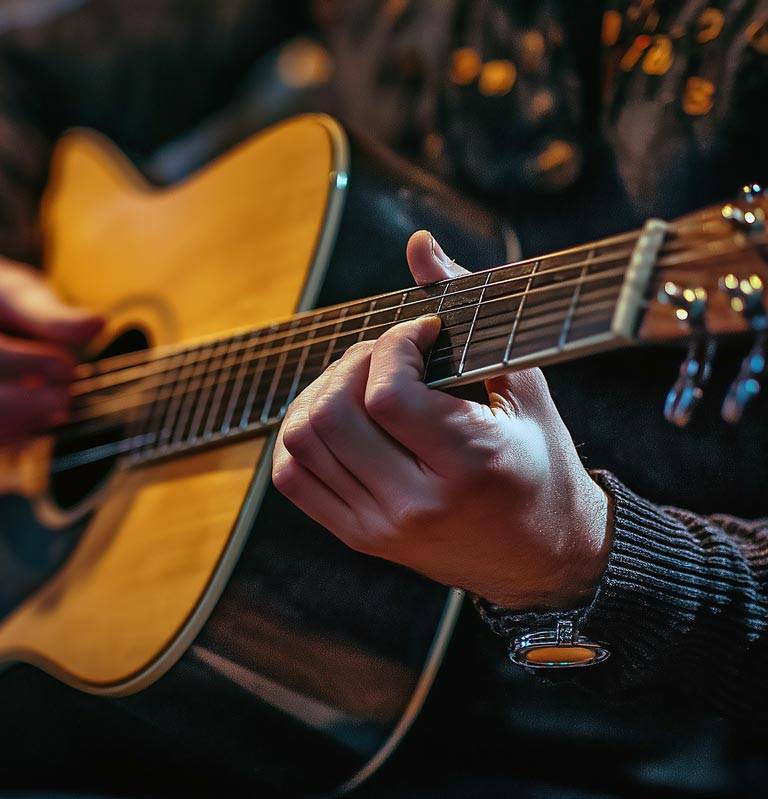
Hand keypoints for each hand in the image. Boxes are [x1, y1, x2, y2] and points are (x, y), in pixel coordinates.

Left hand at [272, 231, 609, 609]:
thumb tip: (418, 245)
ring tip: (361, 382)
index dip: (393, 345)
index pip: (388, 395)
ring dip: (321, 393)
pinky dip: (300, 435)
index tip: (420, 334)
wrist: (541, 558)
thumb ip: (471, 311)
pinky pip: (292, 477)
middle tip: (387, 355)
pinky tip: (337, 418)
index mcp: (470, 464)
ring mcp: (379, 526)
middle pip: (332, 415)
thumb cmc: (540, 462)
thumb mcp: (523, 386)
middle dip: (353, 363)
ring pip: (301, 441)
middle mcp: (416, 503)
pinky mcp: (358, 537)